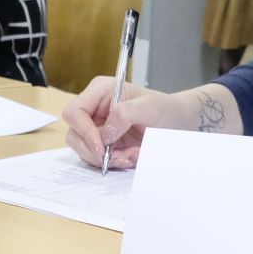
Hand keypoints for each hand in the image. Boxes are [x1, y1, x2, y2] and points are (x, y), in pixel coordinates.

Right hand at [62, 78, 191, 170]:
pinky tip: (132, 157)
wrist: (178, 123)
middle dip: (96, 151)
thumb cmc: (165, 108)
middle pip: (75, 135)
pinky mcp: (105, 143)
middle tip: (120, 157)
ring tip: (132, 155)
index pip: (74, 112)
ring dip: (108, 159)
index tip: (102, 147)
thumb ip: (125, 114)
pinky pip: (99, 158)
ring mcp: (98, 127)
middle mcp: (94, 109)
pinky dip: (115, 162)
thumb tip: (105, 133)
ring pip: (85, 150)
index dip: (83, 131)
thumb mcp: (150, 106)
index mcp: (100, 91)